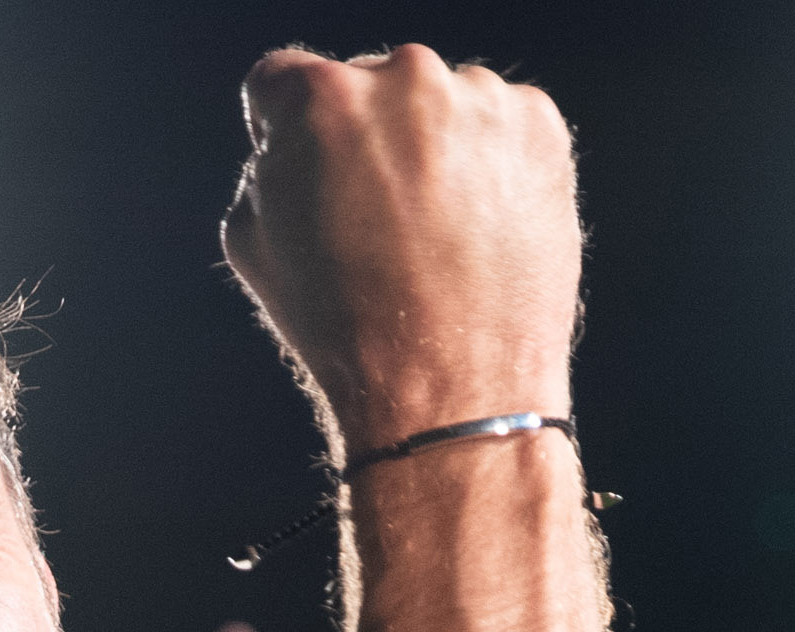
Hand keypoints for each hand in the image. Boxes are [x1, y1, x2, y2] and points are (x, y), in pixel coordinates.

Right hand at [223, 47, 582, 459]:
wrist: (452, 391)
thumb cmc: (347, 329)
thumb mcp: (256, 244)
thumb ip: (263, 165)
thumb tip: (289, 142)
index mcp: (320, 99)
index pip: (285, 81)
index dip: (288, 137)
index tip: (314, 184)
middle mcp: (403, 77)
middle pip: (370, 85)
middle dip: (369, 141)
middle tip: (381, 223)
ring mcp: (479, 99)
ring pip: (440, 103)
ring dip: (435, 148)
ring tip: (438, 236)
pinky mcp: (538, 125)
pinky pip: (501, 124)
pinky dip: (493, 164)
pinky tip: (480, 229)